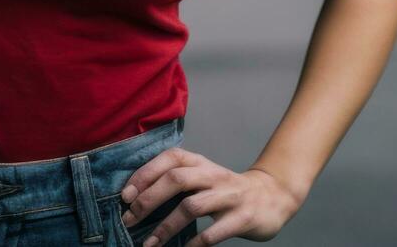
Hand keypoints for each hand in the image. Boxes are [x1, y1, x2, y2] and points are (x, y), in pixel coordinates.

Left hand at [118, 147, 302, 244]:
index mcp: (200, 162)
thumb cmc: (226, 190)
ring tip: (149, 243)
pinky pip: (212, 233)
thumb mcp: (203, 177)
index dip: (145, 174)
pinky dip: (193, 243)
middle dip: (149, 199)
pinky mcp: (242, 218)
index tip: (125, 195)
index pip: (169, 158)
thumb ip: (176, 181)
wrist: (272, 197)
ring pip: (191, 206)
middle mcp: (213, 175)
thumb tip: (135, 198)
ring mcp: (229, 196)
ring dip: (166, 226)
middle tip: (129, 219)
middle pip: (176, 179)